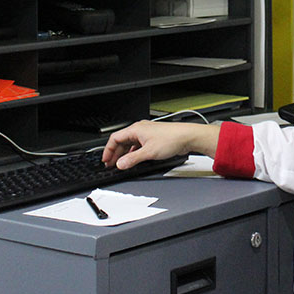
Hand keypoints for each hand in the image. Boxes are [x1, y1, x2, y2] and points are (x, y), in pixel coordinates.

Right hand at [102, 120, 218, 169]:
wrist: (188, 137)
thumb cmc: (172, 139)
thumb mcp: (149, 152)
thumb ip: (132, 159)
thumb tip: (120, 164)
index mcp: (136, 129)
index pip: (115, 138)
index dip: (108, 150)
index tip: (105, 160)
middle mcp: (140, 129)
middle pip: (122, 141)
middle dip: (115, 153)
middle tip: (111, 165)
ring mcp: (147, 134)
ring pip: (130, 144)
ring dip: (124, 154)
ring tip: (121, 164)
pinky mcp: (153, 139)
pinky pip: (138, 146)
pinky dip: (133, 153)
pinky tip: (134, 160)